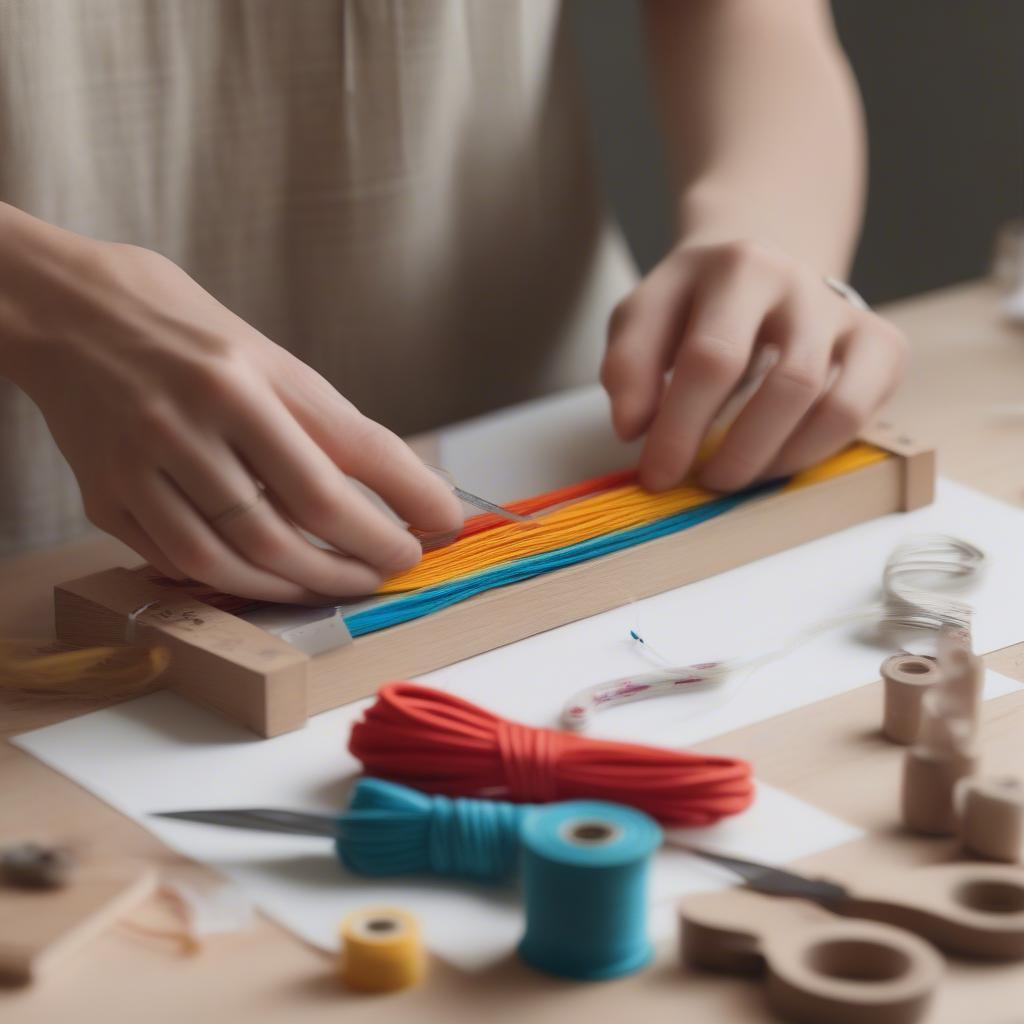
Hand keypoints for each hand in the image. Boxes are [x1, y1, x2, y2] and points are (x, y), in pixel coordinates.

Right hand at [5, 218, 462, 602]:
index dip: (409, 498)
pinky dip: (237, 583)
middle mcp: (195, 418)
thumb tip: (394, 486)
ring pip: (237, 557)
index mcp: (245, 374)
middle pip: (301, 515)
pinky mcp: (107, 497)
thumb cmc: (181, 327)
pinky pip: (180, 564)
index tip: (443, 523)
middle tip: (394, 567)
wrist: (62, 310)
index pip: (352, 451)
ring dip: (304, 583)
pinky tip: (271, 582)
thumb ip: (318, 420)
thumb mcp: (262, 355)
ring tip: (342, 584)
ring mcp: (143, 463)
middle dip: (364, 555)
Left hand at [600, 240, 908, 491]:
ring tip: (731, 477)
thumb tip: (634, 428)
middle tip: (701, 484)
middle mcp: (804, 282)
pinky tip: (772, 460)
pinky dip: (812, 452)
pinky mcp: (882, 344)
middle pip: (788, 383)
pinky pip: (857, 414)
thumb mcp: (643, 318)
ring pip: (832, 404)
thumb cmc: (691, 307)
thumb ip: (627, 366)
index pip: (712, 359)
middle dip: (737, 451)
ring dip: (775, 459)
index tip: (656, 475)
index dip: (681, 429)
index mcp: (737, 266)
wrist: (758, 268)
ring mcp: (847, 313)